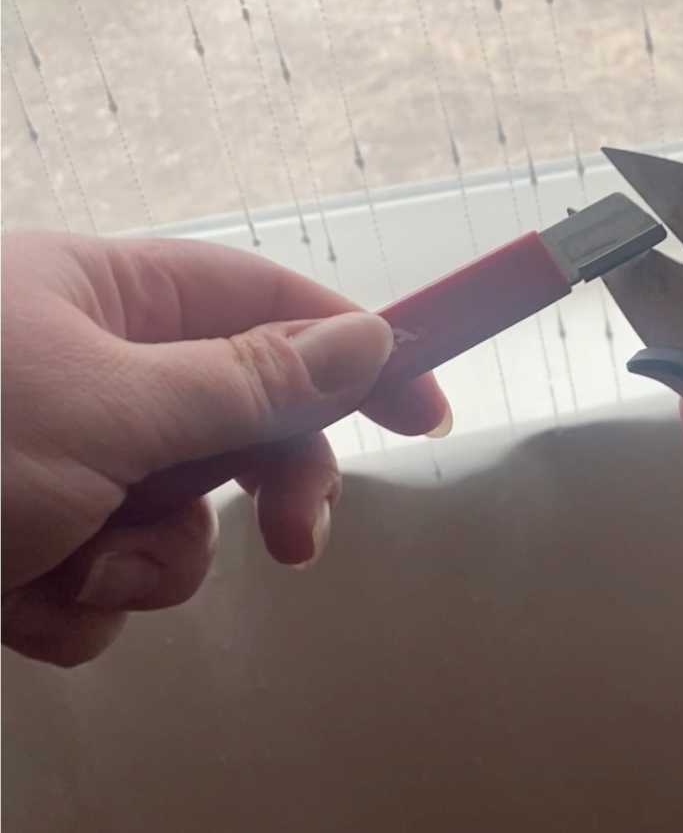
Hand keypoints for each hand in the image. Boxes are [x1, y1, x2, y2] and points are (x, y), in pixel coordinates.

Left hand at [1, 231, 449, 666]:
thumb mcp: (106, 411)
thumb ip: (245, 381)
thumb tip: (366, 339)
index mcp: (102, 298)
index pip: (266, 305)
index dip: (353, 353)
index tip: (423, 413)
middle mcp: (88, 371)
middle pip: (238, 422)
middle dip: (260, 491)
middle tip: (294, 542)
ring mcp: (58, 458)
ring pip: (179, 516)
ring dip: (148, 562)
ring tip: (77, 569)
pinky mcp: (28, 535)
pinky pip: (110, 573)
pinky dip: (78, 602)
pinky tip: (15, 597)